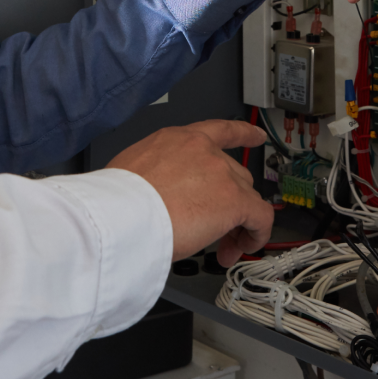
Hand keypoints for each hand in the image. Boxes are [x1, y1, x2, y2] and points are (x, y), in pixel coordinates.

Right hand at [106, 120, 272, 263]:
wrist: (121, 215)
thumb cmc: (117, 200)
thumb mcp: (135, 170)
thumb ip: (159, 174)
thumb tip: (161, 194)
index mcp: (177, 140)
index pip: (218, 131)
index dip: (242, 134)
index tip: (255, 135)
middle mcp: (203, 150)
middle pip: (234, 174)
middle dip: (229, 202)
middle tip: (213, 228)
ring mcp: (221, 173)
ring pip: (246, 198)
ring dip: (237, 223)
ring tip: (220, 247)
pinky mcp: (234, 200)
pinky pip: (260, 218)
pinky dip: (256, 235)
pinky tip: (241, 247)